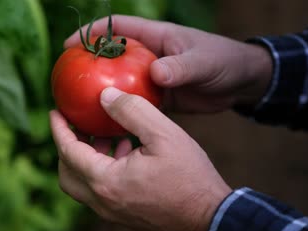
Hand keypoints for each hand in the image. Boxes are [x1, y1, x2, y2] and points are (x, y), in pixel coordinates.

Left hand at [50, 87, 231, 230]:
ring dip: (88, 157)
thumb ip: (131, 111)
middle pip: (68, 172)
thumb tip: (105, 95)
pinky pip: (102, 191)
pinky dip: (103, 169)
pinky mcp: (125, 215)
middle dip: (68, 146)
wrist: (211, 219)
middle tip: (78, 124)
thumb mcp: (164, 135)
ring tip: (106, 133)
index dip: (59, 128)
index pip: (68, 151)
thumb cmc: (190, 178)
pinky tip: (126, 151)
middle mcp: (103, 201)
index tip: (56, 110)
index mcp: (106, 182)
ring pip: (84, 184)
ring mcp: (113, 212)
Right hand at [65, 15, 272, 113]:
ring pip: (120, 83)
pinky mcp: (159, 97)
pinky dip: (122, 111)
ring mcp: (152, 78)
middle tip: (67, 83)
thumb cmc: (224, 60)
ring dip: (103, 93)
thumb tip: (156, 74)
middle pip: (111, 58)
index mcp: (155, 38)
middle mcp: (149, 56)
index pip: (116, 29)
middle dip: (89, 67)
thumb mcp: (203, 62)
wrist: (240, 82)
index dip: (91, 34)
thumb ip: (181, 67)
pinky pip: (135, 103)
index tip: (69, 46)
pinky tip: (108, 124)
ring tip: (80, 108)